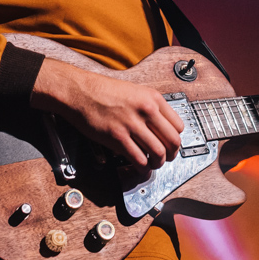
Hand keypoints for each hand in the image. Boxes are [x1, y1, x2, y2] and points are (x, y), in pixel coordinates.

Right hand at [31, 59, 183, 169]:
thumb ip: (150, 107)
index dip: (176, 139)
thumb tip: (161, 127)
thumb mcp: (135, 91)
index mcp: (153, 98)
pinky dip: (142, 168)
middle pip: (172, 141)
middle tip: (165, 158)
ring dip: (157, 163)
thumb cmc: (103, 91)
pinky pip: (139, 159)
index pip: (178, 126)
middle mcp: (146, 110)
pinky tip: (140, 168)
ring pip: (158, 153)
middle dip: (171, 155)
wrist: (80, 92)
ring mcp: (132, 124)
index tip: (170, 144)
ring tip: (152, 164)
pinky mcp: (118, 137)